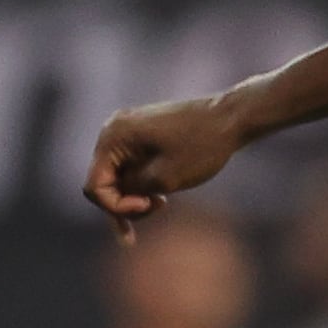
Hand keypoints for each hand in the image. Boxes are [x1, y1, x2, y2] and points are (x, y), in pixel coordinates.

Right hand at [83, 93, 246, 242]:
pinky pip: (131, 167)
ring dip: (135, 197)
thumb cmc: (201, 147)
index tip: (148, 205)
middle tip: (158, 209)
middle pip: (103, 182)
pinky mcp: (142, 135)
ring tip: (163, 203)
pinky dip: (142, 185)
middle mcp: (114, 130)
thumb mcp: (163, 179)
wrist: (233, 118)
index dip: (116, 206)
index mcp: (113, 136)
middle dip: (125, 204)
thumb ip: (131, 191)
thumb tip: (114, 194)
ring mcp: (128, 130)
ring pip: (118, 177)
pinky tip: (162, 198)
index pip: (95, 187)